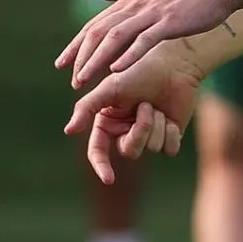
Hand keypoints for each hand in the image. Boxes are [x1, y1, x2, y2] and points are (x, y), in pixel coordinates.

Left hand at [56, 0, 242, 87]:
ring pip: (117, 37)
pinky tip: (117, 71)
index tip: (62, 63)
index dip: (78, 44)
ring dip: (97, 60)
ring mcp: (153, 12)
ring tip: (83, 81)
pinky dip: (130, 55)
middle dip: (81, 56)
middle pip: (100, 31)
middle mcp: (138, 3)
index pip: (97, 23)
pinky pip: (145, 40)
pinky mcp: (170, 22)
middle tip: (71, 80)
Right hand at [64, 42, 201, 183]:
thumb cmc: (140, 71)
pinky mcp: (170, 135)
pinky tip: (170, 116)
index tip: (109, 178)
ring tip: (157, 104)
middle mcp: (127, 130)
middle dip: (140, 130)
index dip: (102, 166)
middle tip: (146, 105)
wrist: (173, 63)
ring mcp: (149, 134)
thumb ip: (87, 107)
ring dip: (156, 124)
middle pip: (130, 151)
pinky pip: (169, 148)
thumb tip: (68, 130)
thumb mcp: (110, 88)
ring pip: (151, 148)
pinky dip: (170, 132)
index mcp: (109, 122)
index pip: (99, 152)